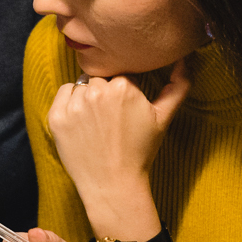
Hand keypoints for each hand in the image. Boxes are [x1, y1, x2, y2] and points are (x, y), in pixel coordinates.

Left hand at [46, 58, 190, 232]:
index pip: (120, 75)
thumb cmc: (140, 151)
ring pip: (81, 85)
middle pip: (100, 79)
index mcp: (123, 86)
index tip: (124, 112)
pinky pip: (63, 94)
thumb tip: (185, 58)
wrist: (113, 184)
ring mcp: (74, 104)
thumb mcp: (164, 117)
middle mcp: (96, 91)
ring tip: (97, 124)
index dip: (123, 93)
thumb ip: (179, 85)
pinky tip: (81, 124)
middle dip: (105, 94)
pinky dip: (69, 103)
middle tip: (111, 121)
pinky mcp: (56, 116)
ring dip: (87, 98)